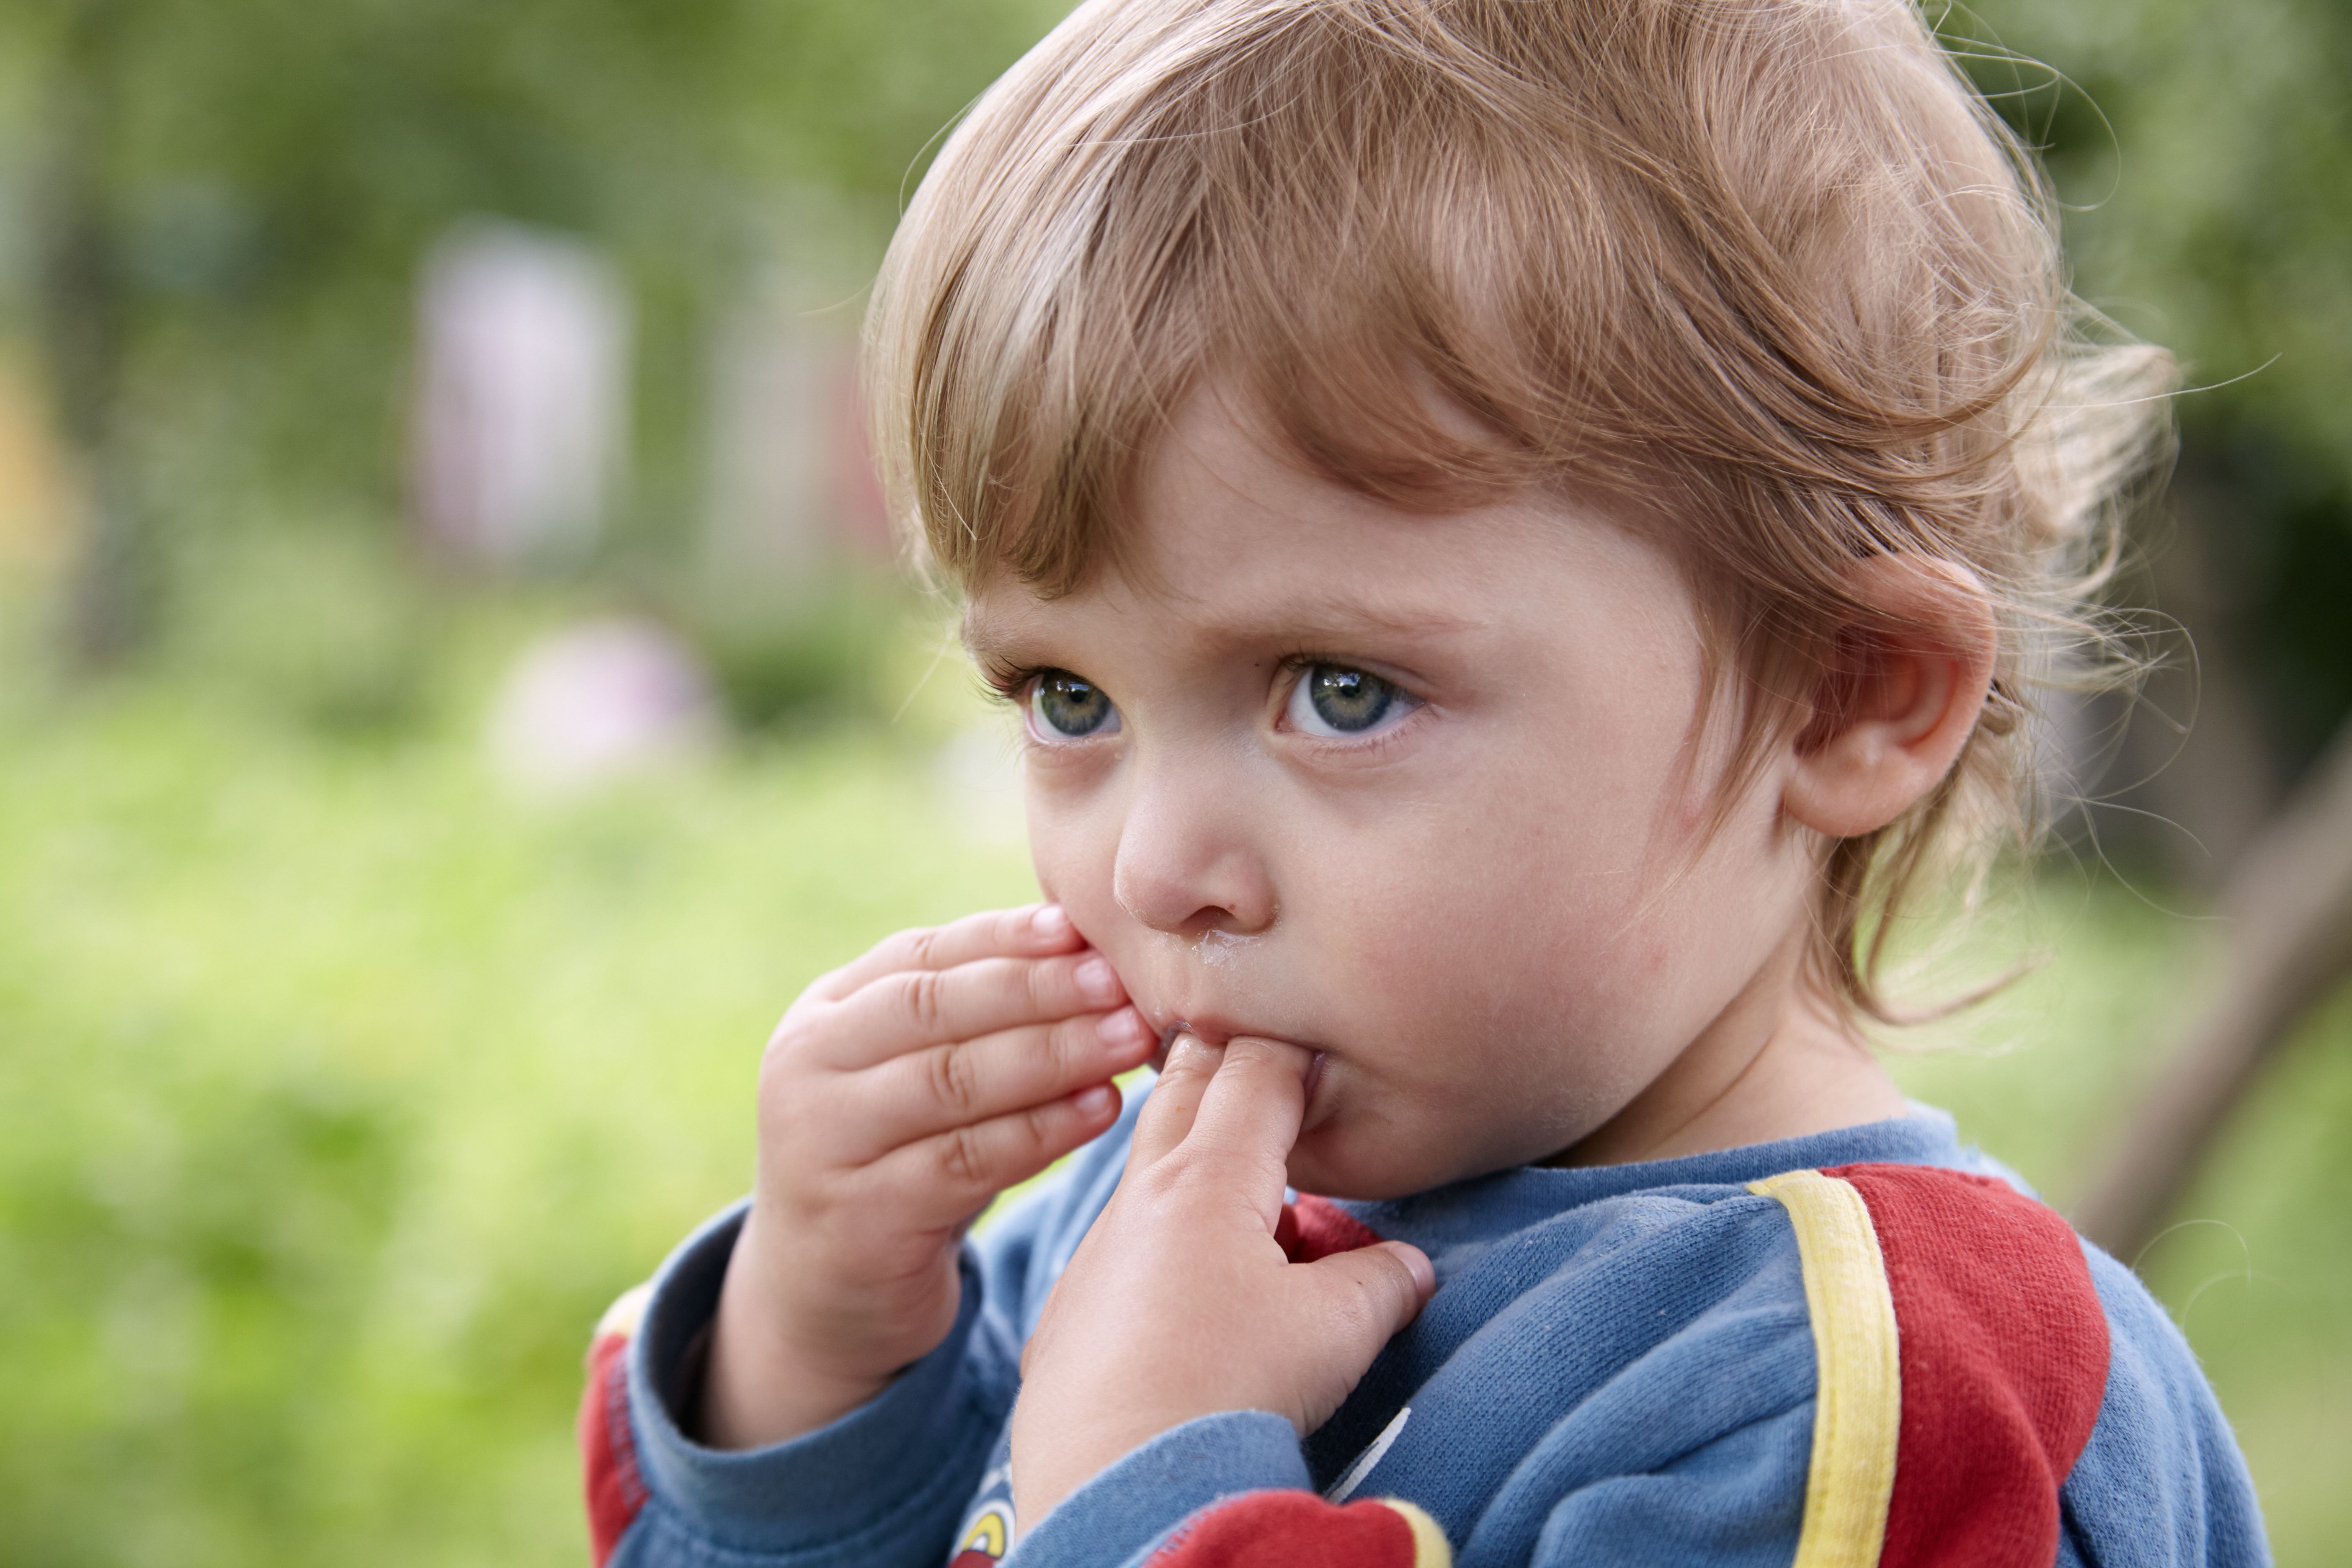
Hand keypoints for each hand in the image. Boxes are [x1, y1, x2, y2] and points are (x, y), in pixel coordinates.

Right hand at [700, 904, 1154, 1448]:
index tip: (1080, 929)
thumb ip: (971, 1016)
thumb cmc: (900, 1157)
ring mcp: (824, 1146)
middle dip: (1037, 990)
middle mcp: (807, 1070)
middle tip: (1119, 983)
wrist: (825, 1290)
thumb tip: (1084, 945)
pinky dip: (1041, 1132)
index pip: (920, 956)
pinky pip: (966, 1163)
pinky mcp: (860, 1220)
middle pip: (935, 1010)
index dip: (1003, 937)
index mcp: (824, 1015)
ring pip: (952, 1082)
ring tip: (1129, 1039)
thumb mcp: (914, 1074)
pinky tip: (1103, 1110)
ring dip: (1052, 1055)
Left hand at [1009, 1035, 1436, 1522]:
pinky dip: (1156, 1244)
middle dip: (1221, 1065)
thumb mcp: (1337, 1330)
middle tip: (1252, 1051)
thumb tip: (1409, 1267)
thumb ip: (1381, 1281)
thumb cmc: (1231, 1390)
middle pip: (1181, 1095)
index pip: (1252, 1072)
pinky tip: (1182, 1288)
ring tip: (1234, 1178)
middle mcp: (1141, 1200)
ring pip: (1145, 1175)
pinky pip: (1118, 1253)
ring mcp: (1095, 1257)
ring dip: (1190, 1162)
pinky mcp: (1070, 1317)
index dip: (1290, 1048)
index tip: (1315, 1041)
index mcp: (1209, 1179)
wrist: (1120, 1485)